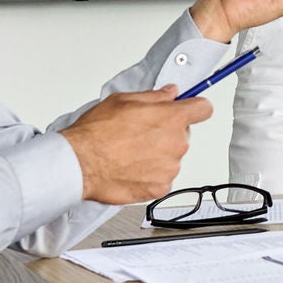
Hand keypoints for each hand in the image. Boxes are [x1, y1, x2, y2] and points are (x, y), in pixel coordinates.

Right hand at [59, 91, 211, 203]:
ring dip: (157, 156)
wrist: (79, 164)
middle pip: (182, 135)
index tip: (190, 109)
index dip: (195, 107)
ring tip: (130, 153)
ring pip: (171, 158)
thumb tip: (169, 94)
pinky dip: (150, 175)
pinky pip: (162, 178)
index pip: (203, 109)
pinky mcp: (160, 188)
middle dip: (166, 133)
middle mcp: (176, 143)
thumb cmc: (96, 133)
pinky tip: (131, 168)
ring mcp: (170, 168)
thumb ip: (153, 97)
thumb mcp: (123, 100)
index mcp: (171, 118)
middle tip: (141, 134)